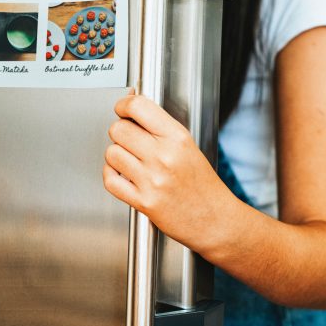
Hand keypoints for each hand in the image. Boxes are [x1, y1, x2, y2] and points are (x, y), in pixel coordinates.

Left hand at [103, 93, 234, 248]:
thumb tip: (132, 109)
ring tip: (129, 160)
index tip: (123, 108)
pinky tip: (122, 175)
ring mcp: (153, 180)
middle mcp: (164, 156)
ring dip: (116, 155)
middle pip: (119, 129)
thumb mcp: (189, 147)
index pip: (138, 107)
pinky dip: (111, 175)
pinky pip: (110, 180)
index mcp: (178, 138)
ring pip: (112, 153)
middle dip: (120, 132)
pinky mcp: (143, 201)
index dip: (124, 105)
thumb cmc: (203, 186)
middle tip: (128, 139)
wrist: (215, 220)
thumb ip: (161, 129)